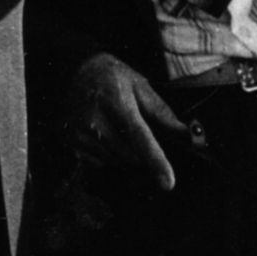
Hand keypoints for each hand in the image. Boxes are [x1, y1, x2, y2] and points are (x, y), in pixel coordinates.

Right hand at [67, 53, 187, 191]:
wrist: (75, 72)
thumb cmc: (112, 77)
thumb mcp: (141, 86)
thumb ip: (162, 113)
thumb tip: (185, 133)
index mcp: (118, 104)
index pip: (141, 139)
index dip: (156, 162)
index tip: (168, 183)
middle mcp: (96, 122)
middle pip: (131, 157)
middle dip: (142, 152)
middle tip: (137, 129)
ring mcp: (81, 135)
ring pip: (117, 162)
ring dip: (126, 154)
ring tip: (119, 128)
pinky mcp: (72, 145)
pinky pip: (100, 163)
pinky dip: (109, 155)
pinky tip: (105, 135)